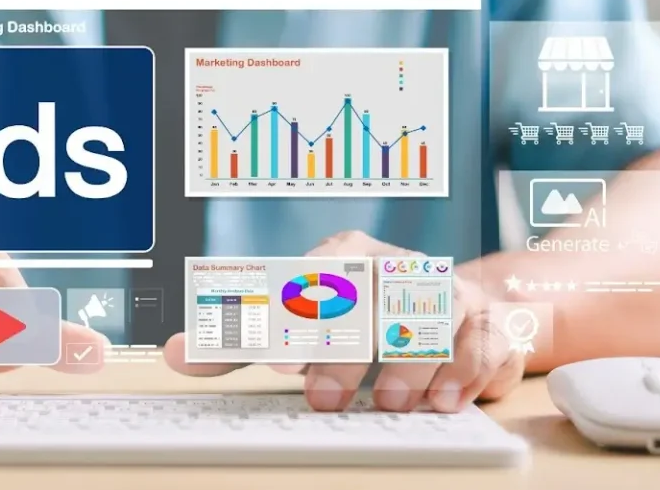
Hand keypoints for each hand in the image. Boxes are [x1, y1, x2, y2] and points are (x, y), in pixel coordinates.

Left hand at [164, 230, 524, 411]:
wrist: (464, 311)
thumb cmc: (369, 319)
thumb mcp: (303, 326)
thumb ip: (241, 342)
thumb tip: (173, 352)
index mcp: (343, 255)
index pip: (308, 276)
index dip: (291, 313)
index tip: (275, 356)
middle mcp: (394, 266)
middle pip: (365, 298)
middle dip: (343, 349)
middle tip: (322, 398)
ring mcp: (445, 291)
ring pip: (427, 316)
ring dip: (407, 362)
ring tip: (387, 404)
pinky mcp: (487, 322)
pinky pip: (480, 340)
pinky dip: (463, 371)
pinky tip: (443, 402)